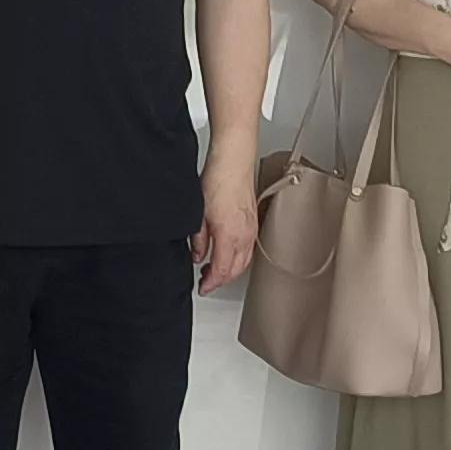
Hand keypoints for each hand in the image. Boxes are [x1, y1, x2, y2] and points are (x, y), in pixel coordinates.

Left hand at [191, 164, 258, 294]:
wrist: (233, 161)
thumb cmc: (217, 180)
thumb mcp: (198, 213)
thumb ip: (198, 240)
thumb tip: (197, 255)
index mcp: (229, 236)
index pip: (221, 270)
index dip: (211, 283)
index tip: (202, 288)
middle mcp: (244, 236)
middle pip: (235, 270)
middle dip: (220, 280)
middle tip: (205, 281)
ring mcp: (251, 230)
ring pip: (244, 262)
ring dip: (230, 271)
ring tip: (214, 269)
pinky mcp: (253, 223)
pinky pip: (248, 250)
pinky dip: (238, 259)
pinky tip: (228, 255)